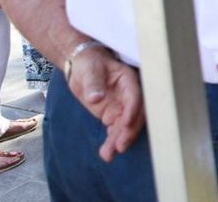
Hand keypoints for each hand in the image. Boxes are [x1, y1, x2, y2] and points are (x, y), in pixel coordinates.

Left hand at [68, 47, 144, 161]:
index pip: (135, 95)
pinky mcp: (113, 114)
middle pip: (134, 114)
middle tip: (120, 146)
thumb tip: (96, 98)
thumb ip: (93, 83)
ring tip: (108, 155)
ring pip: (124, 126)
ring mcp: (121, 106)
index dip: (133, 109)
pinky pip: (115, 129)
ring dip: (119, 140)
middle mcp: (128, 95)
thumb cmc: (89, 63)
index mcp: (128, 80)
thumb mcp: (89, 69)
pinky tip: (106, 153)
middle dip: (128, 131)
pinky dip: (111, 141)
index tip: (126, 122)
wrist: (82, 66)